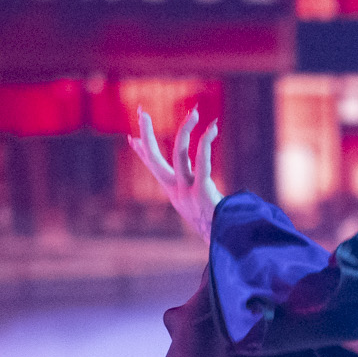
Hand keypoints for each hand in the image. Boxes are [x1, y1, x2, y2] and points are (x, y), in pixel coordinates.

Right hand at [132, 107, 221, 244]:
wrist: (226, 245)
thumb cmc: (216, 227)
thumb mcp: (201, 211)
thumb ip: (197, 196)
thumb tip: (207, 193)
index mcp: (173, 194)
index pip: (154, 168)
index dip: (142, 153)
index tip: (131, 138)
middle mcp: (176, 192)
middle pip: (155, 158)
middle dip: (146, 134)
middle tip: (142, 111)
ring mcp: (187, 192)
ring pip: (180, 154)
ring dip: (185, 130)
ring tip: (195, 112)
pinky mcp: (202, 193)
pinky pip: (202, 163)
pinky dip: (206, 144)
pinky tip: (212, 128)